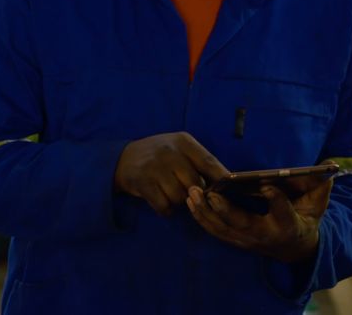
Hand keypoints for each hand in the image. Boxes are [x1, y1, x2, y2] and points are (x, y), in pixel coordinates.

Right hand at [114, 132, 229, 216]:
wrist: (122, 159)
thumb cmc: (160, 157)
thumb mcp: (179, 149)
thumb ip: (200, 162)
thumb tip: (226, 183)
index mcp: (183, 142)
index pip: (209, 162)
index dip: (221, 179)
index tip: (229, 191)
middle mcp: (169, 152)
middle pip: (195, 184)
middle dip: (195, 194)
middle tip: (188, 193)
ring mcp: (155, 167)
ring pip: (179, 197)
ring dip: (178, 202)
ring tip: (171, 194)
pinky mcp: (142, 183)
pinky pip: (164, 206)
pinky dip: (165, 209)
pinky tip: (162, 200)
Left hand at [186, 165, 334, 263]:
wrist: (296, 248)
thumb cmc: (306, 218)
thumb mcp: (317, 203)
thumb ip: (321, 186)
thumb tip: (329, 165)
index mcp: (289, 225)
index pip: (283, 212)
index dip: (276, 200)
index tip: (268, 186)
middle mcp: (266, 236)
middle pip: (243, 224)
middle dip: (225, 210)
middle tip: (211, 192)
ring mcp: (248, 241)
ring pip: (223, 229)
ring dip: (205, 212)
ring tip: (192, 192)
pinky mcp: (236, 241)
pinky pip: (215, 231)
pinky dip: (201, 217)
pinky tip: (191, 201)